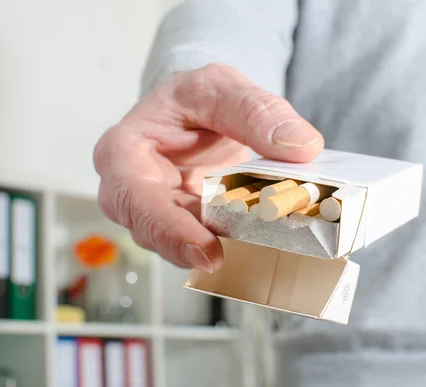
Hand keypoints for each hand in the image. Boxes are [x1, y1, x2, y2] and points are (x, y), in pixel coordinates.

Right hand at [93, 64, 323, 272]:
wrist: (198, 112)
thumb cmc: (194, 98)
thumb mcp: (222, 87)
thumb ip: (257, 111)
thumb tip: (300, 146)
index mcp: (124, 153)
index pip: (134, 197)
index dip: (167, 228)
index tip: (206, 248)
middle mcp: (132, 191)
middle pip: (153, 232)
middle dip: (194, 249)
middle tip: (236, 260)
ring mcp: (158, 213)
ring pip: (180, 245)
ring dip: (219, 249)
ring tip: (261, 248)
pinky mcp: (185, 226)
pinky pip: (204, 242)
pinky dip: (233, 244)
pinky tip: (262, 242)